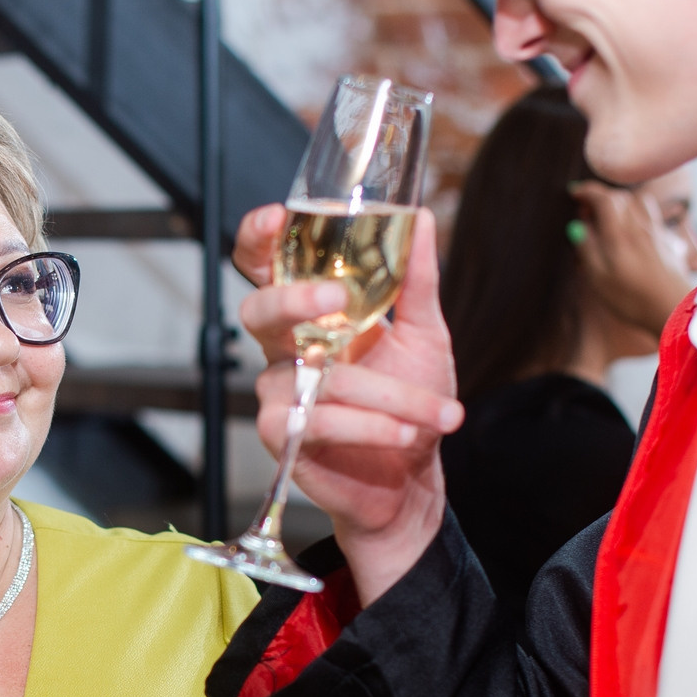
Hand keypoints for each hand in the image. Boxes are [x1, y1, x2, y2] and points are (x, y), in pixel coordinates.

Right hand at [235, 204, 463, 602]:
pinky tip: (408, 432)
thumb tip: (422, 217)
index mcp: (311, 316)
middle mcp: (286, 351)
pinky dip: (373, 426)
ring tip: (438, 413)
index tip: (276, 217)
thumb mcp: (424, 333)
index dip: (258, 239)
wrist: (413, 479)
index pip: (266, 268)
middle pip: (259, 310)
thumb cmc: (412, 401)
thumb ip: (416, 278)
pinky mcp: (283, 438)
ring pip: (320, 379)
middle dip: (294, 298)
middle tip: (337, 297)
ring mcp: (280, 394)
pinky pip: (321, 421)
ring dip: (390, 395)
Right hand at [570, 181, 692, 330]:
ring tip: (611, 217)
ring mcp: (657, 234)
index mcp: (619, 235)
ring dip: (623, 202)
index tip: (575, 193)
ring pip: (641, 202)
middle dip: (602, 196)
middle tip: (587, 210)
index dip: (587, 191)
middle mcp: (640, 228)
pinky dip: (639, 216)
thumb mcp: (598, 279)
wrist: (674, 310)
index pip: (604, 198)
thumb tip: (577, 227)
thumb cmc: (632, 299)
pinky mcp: (669, 243)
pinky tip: (634, 233)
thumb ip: (587, 249)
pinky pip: (653, 219)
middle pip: (622, 196)